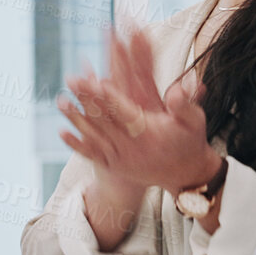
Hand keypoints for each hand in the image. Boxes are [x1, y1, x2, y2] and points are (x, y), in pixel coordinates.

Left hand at [58, 27, 219, 194]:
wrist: (185, 175)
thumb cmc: (189, 142)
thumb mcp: (194, 120)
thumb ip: (184, 103)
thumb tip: (177, 88)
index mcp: (149, 133)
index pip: (125, 112)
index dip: (111, 98)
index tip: (97, 81)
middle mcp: (132, 147)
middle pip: (105, 120)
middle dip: (88, 99)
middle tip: (73, 79)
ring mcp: (121, 158)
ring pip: (94, 135)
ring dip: (77, 118)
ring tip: (61, 100)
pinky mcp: (115, 164)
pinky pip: (92, 154)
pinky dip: (77, 144)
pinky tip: (61, 131)